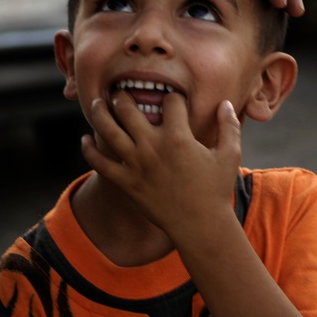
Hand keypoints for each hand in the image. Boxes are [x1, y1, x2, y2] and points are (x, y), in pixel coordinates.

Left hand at [80, 91, 242, 240]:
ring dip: (100, 112)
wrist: (200, 225)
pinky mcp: (126, 182)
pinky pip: (99, 162)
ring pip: (108, 130)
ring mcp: (136, 165)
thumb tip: (226, 103)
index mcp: (178, 137)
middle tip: (121, 91)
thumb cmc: (216, 190)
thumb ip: (229, 126)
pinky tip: (86, 140)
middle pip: (128, 108)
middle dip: (123, 95)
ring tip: (99, 103)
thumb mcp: (230, 155)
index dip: (172, 96)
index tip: (172, 100)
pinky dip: (88, 149)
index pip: (169, 100)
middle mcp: (153, 147)